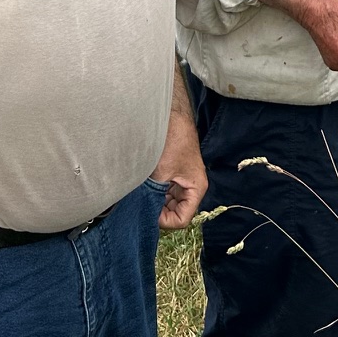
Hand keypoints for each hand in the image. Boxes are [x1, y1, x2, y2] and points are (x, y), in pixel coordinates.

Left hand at [153, 114, 206, 229]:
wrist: (170, 116)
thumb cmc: (170, 142)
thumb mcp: (160, 174)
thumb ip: (154, 197)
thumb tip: (141, 214)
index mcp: (196, 188)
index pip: (182, 219)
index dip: (164, 220)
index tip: (148, 211)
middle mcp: (192, 187)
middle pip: (175, 212)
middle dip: (159, 210)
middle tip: (143, 202)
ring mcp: (182, 180)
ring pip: (167, 202)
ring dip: (155, 200)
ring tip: (143, 191)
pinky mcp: (173, 173)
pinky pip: (163, 191)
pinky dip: (153, 191)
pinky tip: (144, 183)